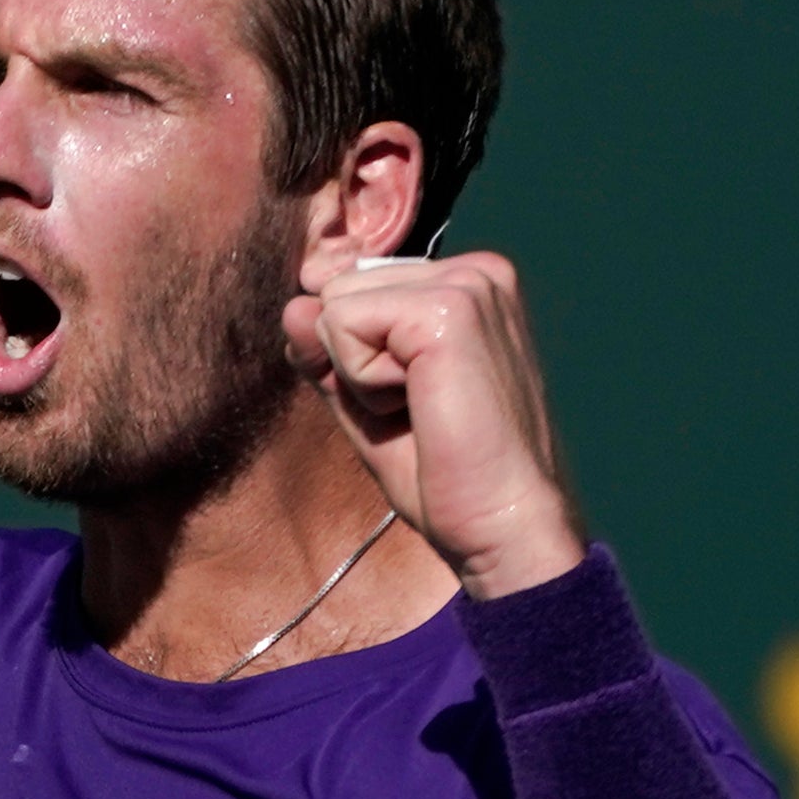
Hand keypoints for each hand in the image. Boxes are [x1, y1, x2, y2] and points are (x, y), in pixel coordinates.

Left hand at [282, 252, 586, 599]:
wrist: (504, 526)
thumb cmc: (448, 476)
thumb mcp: (368, 404)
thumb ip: (329, 353)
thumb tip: (293, 306)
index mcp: (469, 285)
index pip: (355, 290)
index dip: (354, 357)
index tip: (415, 403)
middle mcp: (475, 271)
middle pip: (337, 290)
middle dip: (353, 362)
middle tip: (420, 411)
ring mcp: (467, 284)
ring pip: (335, 305)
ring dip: (358, 374)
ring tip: (423, 409)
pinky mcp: (448, 309)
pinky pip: (342, 323)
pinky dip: (362, 382)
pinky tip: (419, 407)